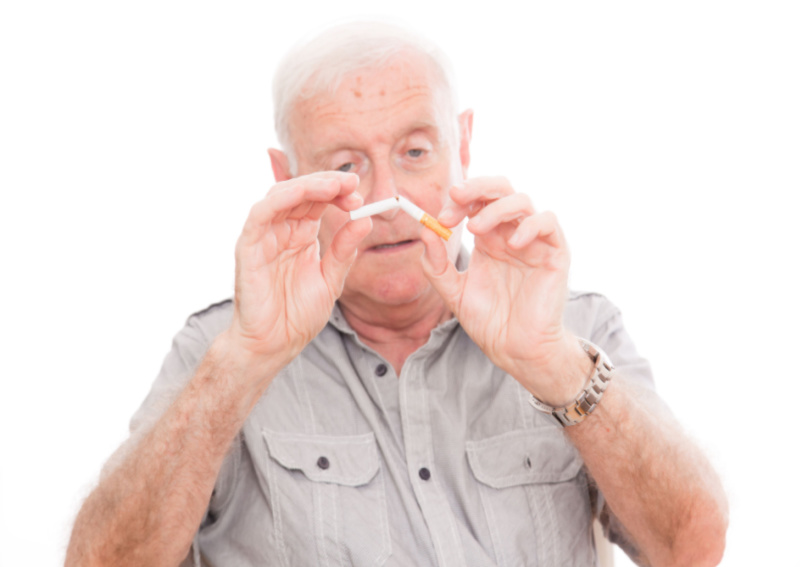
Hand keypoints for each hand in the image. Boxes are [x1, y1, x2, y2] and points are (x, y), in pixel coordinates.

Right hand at [226, 172, 371, 371]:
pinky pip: (260, 214)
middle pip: (301, 193)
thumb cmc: (297, 315)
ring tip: (334, 185)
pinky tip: (302, 193)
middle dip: (327, 184)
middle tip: (352, 183)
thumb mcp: (331, 280)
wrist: (275, 344)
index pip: (317, 202)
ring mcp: (264, 237)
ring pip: (280, 195)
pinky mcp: (248, 247)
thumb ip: (344, 251)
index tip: (359, 195)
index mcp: (301, 236)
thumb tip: (365, 220)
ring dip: (308, 185)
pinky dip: (280, 199)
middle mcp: (281, 231)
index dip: (338, 193)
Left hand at [420, 176, 587, 404]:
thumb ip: (437, 266)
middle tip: (456, 196)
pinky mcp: (555, 253)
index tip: (440, 218)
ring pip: (522, 200)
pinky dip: (530, 225)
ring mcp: (533, 241)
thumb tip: (425, 232)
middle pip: (499, 189)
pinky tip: (511, 245)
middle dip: (476, 187)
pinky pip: (548, 222)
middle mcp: (510, 234)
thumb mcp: (454, 292)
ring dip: (496, 208)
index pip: (474, 202)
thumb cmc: (489, 322)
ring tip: (477, 228)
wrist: (515, 349)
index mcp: (488, 239)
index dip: (457, 202)